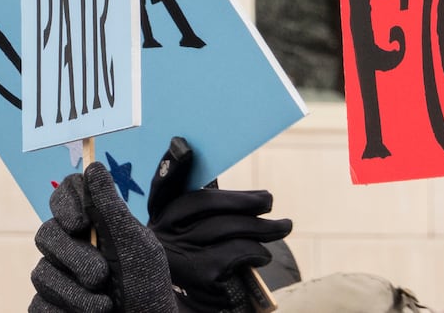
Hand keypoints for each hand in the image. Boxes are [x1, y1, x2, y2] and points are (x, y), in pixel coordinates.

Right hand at [30, 162, 179, 312]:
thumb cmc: (145, 285)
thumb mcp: (135, 244)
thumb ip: (112, 208)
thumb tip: (93, 166)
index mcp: (93, 224)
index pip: (66, 195)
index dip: (66, 203)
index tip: (80, 222)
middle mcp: (69, 246)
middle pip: (46, 234)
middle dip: (74, 258)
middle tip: (101, 275)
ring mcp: (55, 277)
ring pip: (41, 273)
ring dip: (77, 294)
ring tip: (105, 305)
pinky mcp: (46, 306)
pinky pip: (38, 305)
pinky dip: (66, 312)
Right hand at [147, 137, 292, 311]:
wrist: (195, 307)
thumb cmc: (203, 262)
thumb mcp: (196, 232)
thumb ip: (207, 205)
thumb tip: (209, 163)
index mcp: (160, 217)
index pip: (163, 187)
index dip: (172, 167)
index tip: (184, 146)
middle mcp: (160, 234)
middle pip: (207, 205)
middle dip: (245, 201)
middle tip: (270, 201)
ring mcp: (177, 254)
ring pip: (227, 227)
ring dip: (263, 228)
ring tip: (283, 227)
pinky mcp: (198, 273)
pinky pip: (237, 251)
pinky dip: (256, 251)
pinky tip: (263, 255)